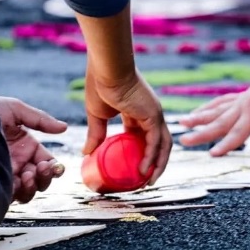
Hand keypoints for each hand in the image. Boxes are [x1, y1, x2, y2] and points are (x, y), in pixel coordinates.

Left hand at [0, 96, 67, 202]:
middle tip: (42, 168)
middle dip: (46, 177)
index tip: (53, 165)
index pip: (47, 163)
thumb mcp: (14, 109)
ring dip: (34, 186)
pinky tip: (17, 180)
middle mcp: (18, 163)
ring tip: (28, 175)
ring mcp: (5, 174)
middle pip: (41, 180)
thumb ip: (40, 120)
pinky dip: (19, 192)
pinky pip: (11, 196)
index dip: (54, 167)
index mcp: (26, 147)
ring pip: (28, 191)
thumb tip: (64, 127)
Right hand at [83, 67, 171, 185]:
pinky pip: (156, 142)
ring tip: (149, 181)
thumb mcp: (96, 114)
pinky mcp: (154, 115)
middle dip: (155, 162)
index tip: (135, 167)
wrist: (107, 68)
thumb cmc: (100, 83)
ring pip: (163, 144)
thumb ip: (95, 134)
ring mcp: (155, 114)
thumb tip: (86, 153)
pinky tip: (144, 170)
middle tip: (147, 179)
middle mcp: (151, 113)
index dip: (142, 152)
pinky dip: (152, 157)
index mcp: (138, 111)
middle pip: (159, 142)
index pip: (144, 136)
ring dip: (158, 164)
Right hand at [178, 66, 249, 155]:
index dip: (226, 144)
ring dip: (199, 117)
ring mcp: (242, 99)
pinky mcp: (244, 96)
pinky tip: (200, 111)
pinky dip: (209, 107)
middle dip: (201, 133)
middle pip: (220, 121)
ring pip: (216, 110)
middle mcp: (244, 104)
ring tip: (182, 122)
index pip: (238, 132)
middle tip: (182, 141)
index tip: (211, 155)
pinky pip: (221, 102)